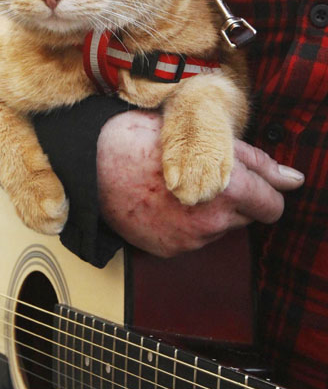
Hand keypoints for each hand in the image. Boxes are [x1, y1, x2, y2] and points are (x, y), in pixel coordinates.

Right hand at [97, 110, 304, 257]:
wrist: (95, 162)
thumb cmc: (148, 140)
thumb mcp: (207, 138)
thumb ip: (257, 162)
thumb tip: (293, 181)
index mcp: (227, 190)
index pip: (272, 206)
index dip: (266, 192)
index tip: (256, 186)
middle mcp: (212, 222)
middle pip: (245, 217)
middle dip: (233, 200)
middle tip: (202, 176)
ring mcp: (189, 241)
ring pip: (217, 229)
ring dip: (208, 212)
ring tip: (177, 188)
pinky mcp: (169, 250)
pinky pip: (192, 240)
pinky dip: (185, 225)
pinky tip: (164, 204)